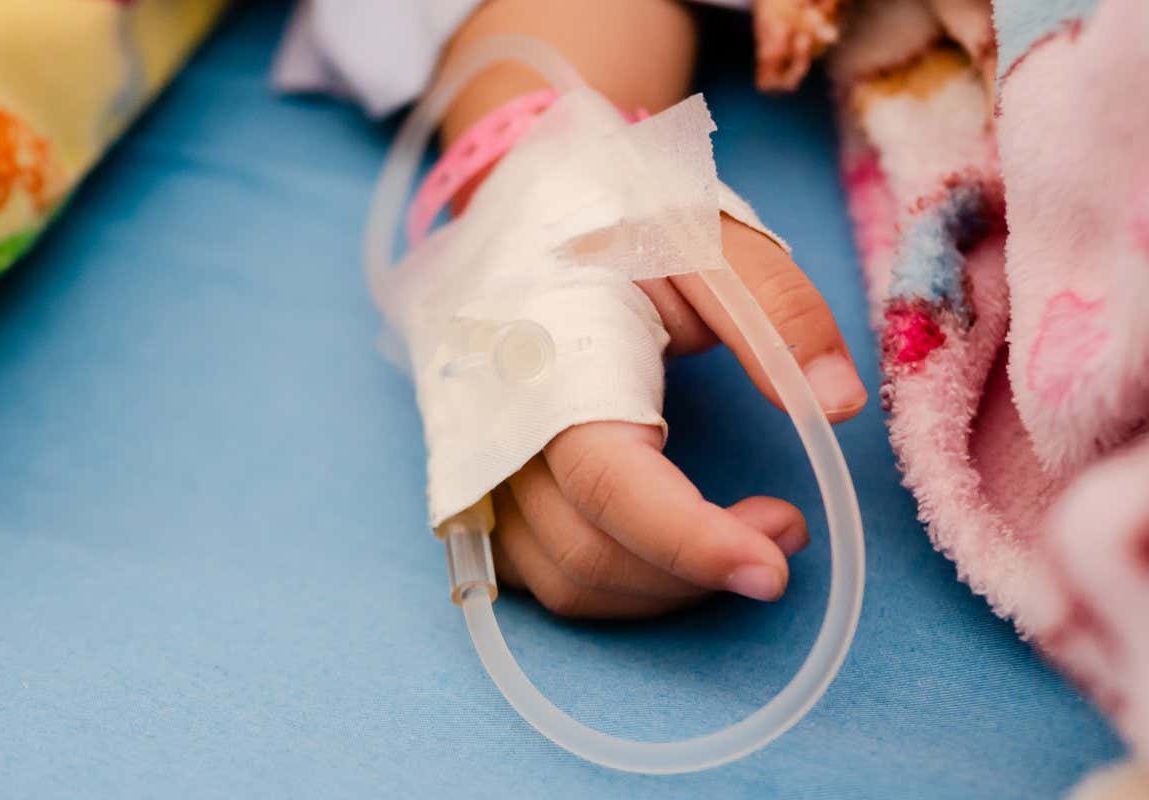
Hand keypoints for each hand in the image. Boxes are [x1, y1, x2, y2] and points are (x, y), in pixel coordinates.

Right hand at [492, 215, 866, 617]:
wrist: (516, 202)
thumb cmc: (612, 211)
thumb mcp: (705, 238)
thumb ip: (775, 314)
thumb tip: (838, 406)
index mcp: (551, 358)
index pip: (611, 484)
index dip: (692, 543)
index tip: (774, 570)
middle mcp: (496, 425)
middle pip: (592, 552)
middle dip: (701, 568)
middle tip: (786, 525)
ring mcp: (480, 463)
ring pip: (569, 580)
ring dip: (667, 585)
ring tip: (741, 531)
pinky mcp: (483, 486)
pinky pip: (544, 575)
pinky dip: (619, 582)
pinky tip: (669, 543)